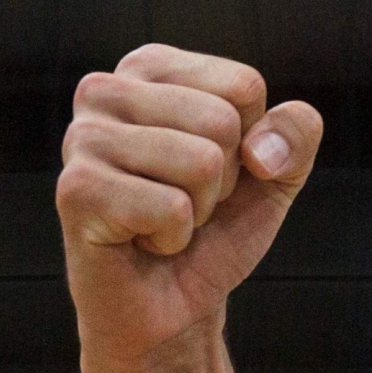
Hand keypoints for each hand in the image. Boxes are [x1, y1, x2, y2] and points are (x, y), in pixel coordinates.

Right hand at [55, 44, 323, 372]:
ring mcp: (83, 137)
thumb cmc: (215, 229)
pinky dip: (173, 237)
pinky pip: (172, 207)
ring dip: (198, 209)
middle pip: (222, 121)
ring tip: (162, 220)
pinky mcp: (76, 190)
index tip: (211, 170)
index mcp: (150, 68)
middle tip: (184, 202)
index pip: (244, 86)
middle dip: (222, 179)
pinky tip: (142, 241)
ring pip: (200, 161)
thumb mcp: (276, 174)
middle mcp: (105, 90)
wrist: (171, 305)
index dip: (249, 143)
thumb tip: (263, 150)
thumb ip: (295, 135)